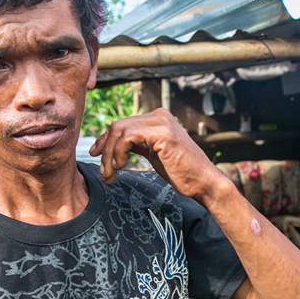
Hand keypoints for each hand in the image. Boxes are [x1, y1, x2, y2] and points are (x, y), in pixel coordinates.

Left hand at [89, 108, 228, 201]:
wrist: (203, 183)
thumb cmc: (181, 173)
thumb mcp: (153, 154)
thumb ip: (137, 145)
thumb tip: (112, 145)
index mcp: (157, 119)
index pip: (122, 124)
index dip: (105, 140)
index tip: (96, 155)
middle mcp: (159, 116)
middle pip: (117, 126)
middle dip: (104, 149)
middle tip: (104, 171)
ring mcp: (161, 123)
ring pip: (119, 131)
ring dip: (109, 154)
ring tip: (110, 173)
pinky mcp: (162, 133)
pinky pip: (128, 137)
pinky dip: (118, 152)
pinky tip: (121, 166)